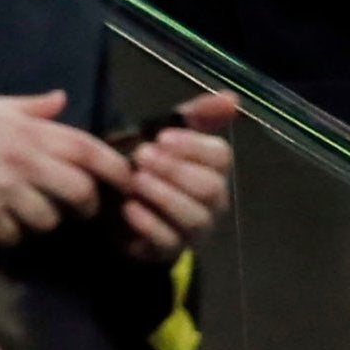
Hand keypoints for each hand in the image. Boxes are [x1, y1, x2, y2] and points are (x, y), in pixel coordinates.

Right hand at [0, 91, 133, 246]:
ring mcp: (7, 193)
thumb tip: (61, 99)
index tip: (128, 181)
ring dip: (46, 221)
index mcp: (32, 132)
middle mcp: (26, 163)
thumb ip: (31, 107)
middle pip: (80, 192)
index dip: (117, 168)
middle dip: (87, 204)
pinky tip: (2, 224)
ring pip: (49, 220)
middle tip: (82, 207)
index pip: (90, 151)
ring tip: (33, 213)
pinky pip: (15, 236)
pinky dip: (13, 235)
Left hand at [121, 93, 238, 261]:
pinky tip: (129, 208)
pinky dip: (148, 223)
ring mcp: (194, 230)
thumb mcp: (170, 136)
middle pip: (210, 188)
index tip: (161, 138)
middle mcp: (213, 202)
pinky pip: (168, 241)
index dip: (193, 147)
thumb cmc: (151, 168)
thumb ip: (198, 115)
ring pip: (193, 217)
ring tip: (135, 181)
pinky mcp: (170, 252)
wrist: (116, 208)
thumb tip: (234, 98)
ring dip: (163, 196)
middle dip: (175, 171)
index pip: (221, 158)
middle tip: (142, 156)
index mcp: (215, 170)